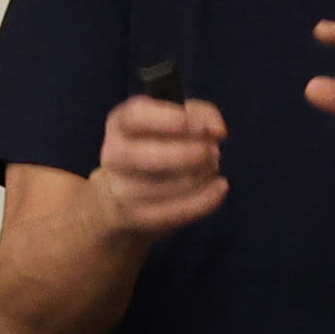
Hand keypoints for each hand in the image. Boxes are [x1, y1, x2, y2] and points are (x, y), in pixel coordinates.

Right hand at [93, 95, 228, 234]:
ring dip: (197, 177)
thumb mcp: (177, 119)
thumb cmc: (159, 145)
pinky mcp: (138, 217)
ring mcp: (123, 190)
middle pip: (145, 157)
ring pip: (161, 188)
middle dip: (187, 154)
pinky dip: (203, 201)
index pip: (136, 117)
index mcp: (121, 123)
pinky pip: (172, 213)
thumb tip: (217, 130)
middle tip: (212, 151)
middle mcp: (114, 155)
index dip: (168, 120)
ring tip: (211, 167)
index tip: (198, 126)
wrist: (127, 194)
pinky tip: (219, 187)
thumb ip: (200, 115)